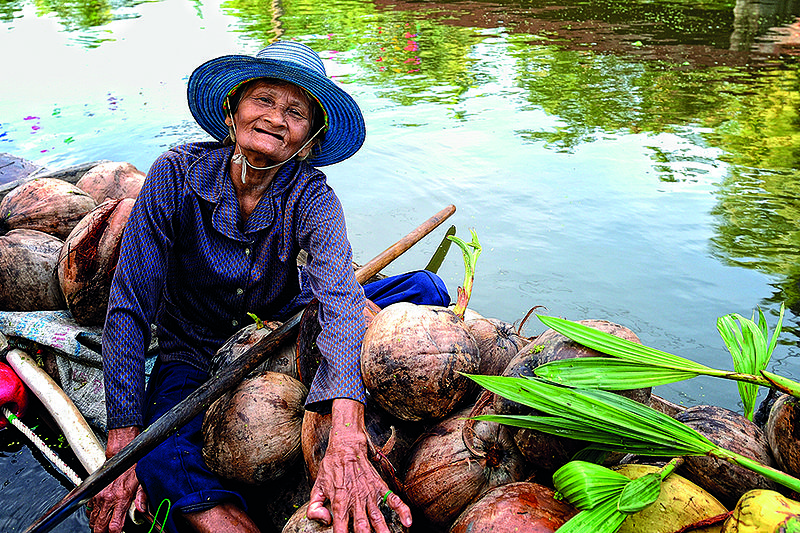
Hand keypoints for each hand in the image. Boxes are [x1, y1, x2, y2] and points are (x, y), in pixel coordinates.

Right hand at [87, 427, 147, 532]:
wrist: (121, 453)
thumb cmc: (132, 466)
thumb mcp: (143, 481)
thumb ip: (142, 497)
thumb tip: (142, 510)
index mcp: (121, 498)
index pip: (114, 526)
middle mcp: (107, 499)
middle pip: (99, 527)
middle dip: (103, 532)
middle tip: (109, 532)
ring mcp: (98, 497)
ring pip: (93, 520)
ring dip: (98, 525)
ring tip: (105, 524)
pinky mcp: (93, 493)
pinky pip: (89, 511)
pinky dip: (93, 515)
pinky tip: (100, 514)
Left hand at [306, 399, 411, 532]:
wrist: (346, 447)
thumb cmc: (331, 468)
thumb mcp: (317, 487)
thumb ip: (315, 507)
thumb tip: (325, 521)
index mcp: (340, 502)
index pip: (340, 529)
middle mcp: (356, 501)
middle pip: (362, 527)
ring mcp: (370, 494)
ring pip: (378, 518)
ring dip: (384, 531)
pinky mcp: (380, 487)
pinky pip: (394, 500)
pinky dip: (403, 511)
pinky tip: (408, 522)